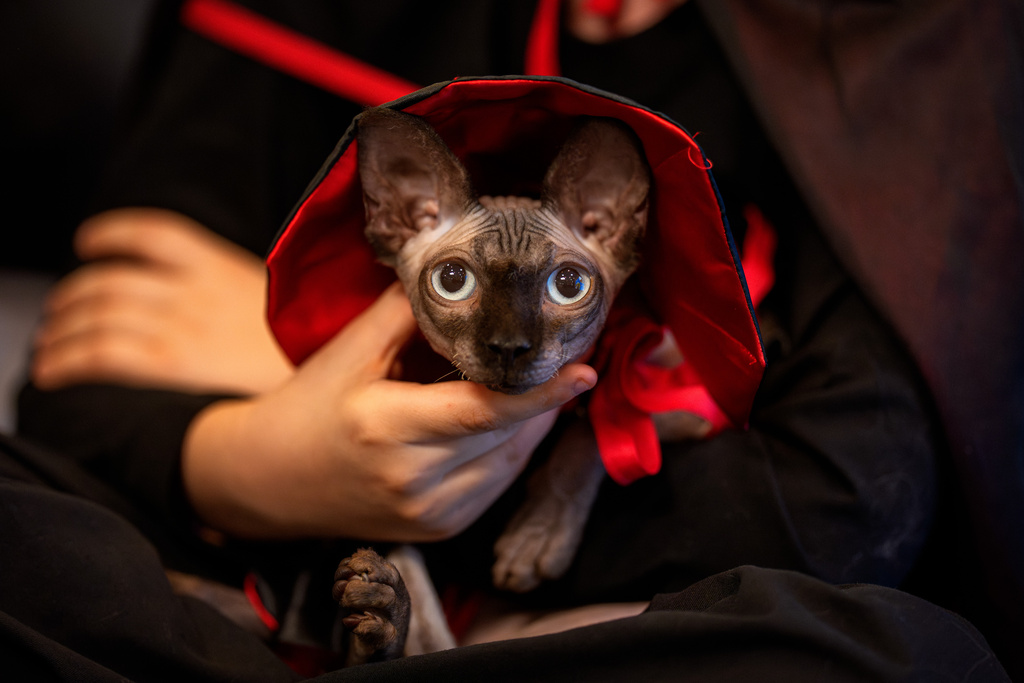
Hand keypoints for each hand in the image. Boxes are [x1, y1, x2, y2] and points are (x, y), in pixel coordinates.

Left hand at [32, 208, 293, 394]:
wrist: (334, 383)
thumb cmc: (316, 356)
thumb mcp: (292, 309)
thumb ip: (253, 300)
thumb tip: (234, 309)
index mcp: (224, 268)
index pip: (154, 234)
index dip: (111, 234)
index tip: (89, 243)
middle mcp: (195, 289)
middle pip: (109, 281)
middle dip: (71, 298)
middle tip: (58, 317)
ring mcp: (181, 323)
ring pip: (94, 315)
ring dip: (59, 331)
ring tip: (48, 347)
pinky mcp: (170, 362)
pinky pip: (98, 352)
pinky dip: (65, 359)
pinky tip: (52, 370)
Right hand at [182, 283, 597, 540]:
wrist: (269, 482)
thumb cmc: (308, 406)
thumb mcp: (350, 351)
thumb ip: (408, 310)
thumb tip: (462, 274)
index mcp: (386, 428)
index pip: (482, 411)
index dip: (539, 392)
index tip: (584, 370)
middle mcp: (412, 479)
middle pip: (503, 433)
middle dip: (540, 396)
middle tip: (561, 355)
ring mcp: (429, 512)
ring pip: (509, 461)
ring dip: (530, 422)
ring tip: (540, 382)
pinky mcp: (440, 527)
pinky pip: (497, 482)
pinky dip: (510, 448)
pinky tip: (507, 419)